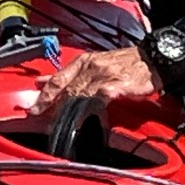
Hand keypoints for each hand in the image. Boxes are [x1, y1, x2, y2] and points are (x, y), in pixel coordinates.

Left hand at [32, 46, 161, 114]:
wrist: (153, 58)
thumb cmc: (124, 63)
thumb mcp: (94, 63)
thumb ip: (70, 75)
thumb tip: (43, 82)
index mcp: (84, 61)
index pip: (58, 79)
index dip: (44, 95)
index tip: (31, 109)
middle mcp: (91, 67)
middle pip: (66, 89)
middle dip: (50, 106)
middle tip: (38, 118)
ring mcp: (104, 76)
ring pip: (80, 96)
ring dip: (66, 112)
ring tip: (57, 126)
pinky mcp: (118, 85)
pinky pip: (99, 99)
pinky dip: (89, 110)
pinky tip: (83, 120)